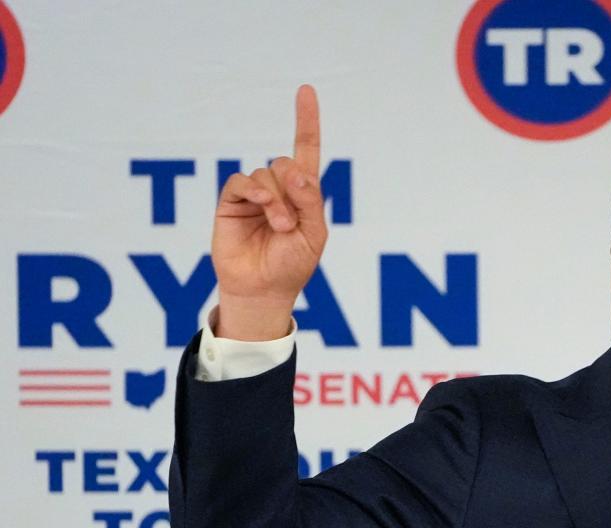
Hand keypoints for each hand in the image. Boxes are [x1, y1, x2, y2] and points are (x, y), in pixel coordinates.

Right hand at [211, 84, 326, 339]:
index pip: (306, 150)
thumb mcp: (313, 234)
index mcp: (303, 194)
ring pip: (265, 174)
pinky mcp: (232, 203)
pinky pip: (241, 182)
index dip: (306, 120)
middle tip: (291, 220)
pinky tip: (262, 207)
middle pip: (285, 163)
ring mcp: (254, 195)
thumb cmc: (292, 265)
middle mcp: (278, 189)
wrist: (263, 289)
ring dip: (275, 200)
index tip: (306, 90)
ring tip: (279, 226)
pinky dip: (254, 191)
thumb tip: (297, 172)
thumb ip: (310, 201)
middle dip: (292, 187)